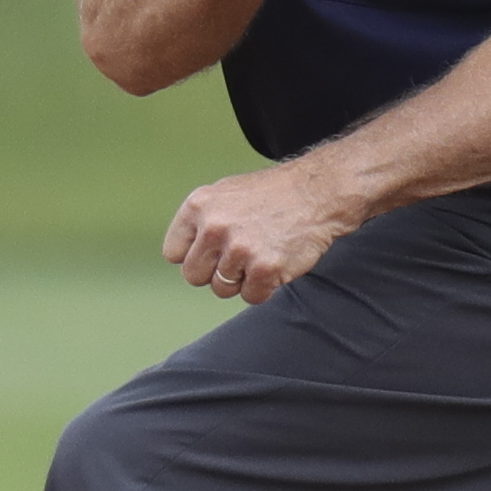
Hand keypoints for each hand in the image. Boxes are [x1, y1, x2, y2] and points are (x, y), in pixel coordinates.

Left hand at [164, 159, 363, 304]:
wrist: (316, 193)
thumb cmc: (271, 195)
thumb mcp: (223, 194)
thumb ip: (199, 222)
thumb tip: (182, 253)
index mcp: (198, 207)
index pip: (174, 254)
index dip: (195, 256)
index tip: (213, 251)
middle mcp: (214, 228)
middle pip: (194, 276)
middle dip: (214, 272)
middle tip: (239, 256)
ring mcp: (239, 249)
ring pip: (222, 289)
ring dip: (241, 279)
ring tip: (259, 254)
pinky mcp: (264, 268)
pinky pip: (251, 297)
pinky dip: (264, 287)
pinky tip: (274, 263)